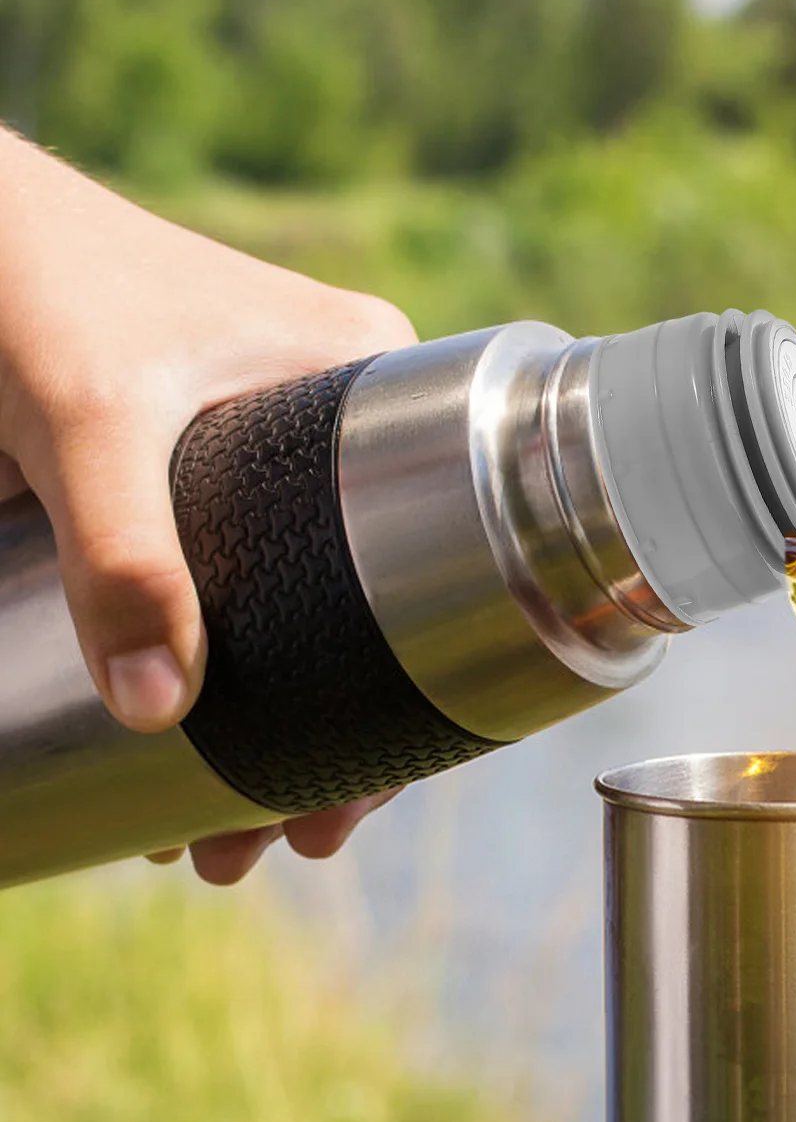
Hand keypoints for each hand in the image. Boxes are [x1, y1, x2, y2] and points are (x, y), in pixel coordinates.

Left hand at [0, 127, 415, 883]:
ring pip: (296, 625)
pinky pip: (230, 599)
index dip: (403, 709)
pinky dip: (204, 679)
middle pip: (363, 626)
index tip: (348, 808)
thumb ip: (123, 556)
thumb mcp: (91, 416)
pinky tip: (161, 751)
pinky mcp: (195, 482)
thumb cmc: (33, 273)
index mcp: (376, 393)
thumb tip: (152, 712)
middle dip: (317, 749)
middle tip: (270, 848)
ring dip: (256, 731)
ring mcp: (270, 461)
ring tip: (206, 837)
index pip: (430, 579)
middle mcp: (340, 433)